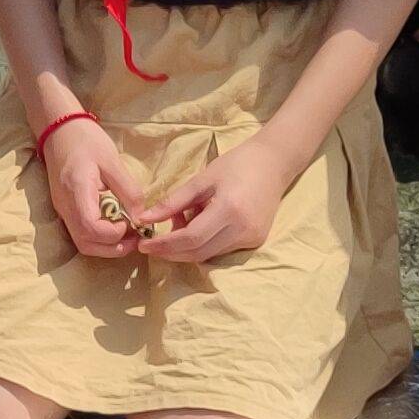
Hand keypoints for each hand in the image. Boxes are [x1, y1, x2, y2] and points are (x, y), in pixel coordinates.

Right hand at [37, 116, 142, 260]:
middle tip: (135, 238)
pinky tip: (114, 226)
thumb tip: (140, 216)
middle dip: (113, 248)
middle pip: (86, 243)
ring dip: (106, 246)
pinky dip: (99, 237)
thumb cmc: (86, 140)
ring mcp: (62, 210)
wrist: (59, 129)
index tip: (131, 222)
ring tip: (127, 235)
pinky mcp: (65, 209)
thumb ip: (128, 190)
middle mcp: (66, 206)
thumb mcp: (112, 161)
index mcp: (77, 191)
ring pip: (82, 242)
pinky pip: (81, 233)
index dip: (114, 233)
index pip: (91, 228)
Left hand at [126, 145, 295, 263]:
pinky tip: (198, 224)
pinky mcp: (256, 241)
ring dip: (187, 246)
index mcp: (229, 209)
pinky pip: (221, 250)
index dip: (165, 245)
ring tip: (179, 222)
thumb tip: (144, 219)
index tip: (144, 245)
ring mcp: (252, 238)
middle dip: (172, 252)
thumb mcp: (201, 179)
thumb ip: (173, 202)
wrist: (274, 164)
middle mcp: (243, 229)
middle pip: (199, 252)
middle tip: (152, 244)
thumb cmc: (236, 165)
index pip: (191, 238)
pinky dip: (204, 243)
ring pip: (209, 254)